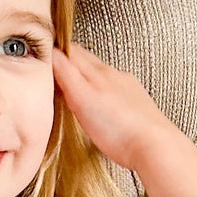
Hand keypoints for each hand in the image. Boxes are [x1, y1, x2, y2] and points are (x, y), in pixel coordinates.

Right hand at [50, 39, 174, 171]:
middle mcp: (114, 75)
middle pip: (86, 59)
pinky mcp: (137, 104)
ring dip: (85, 74)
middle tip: (53, 66)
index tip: (43, 55)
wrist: (154, 146)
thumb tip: (51, 53)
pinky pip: (115, 88)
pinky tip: (101, 101)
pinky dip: (102, 89)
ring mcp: (127, 88)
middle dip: (69, 59)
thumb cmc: (117, 128)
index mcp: (98, 71)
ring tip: (73, 84)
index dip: (55, 51)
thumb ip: (66, 74)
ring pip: (101, 73)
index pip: (71, 51)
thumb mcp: (81, 98)